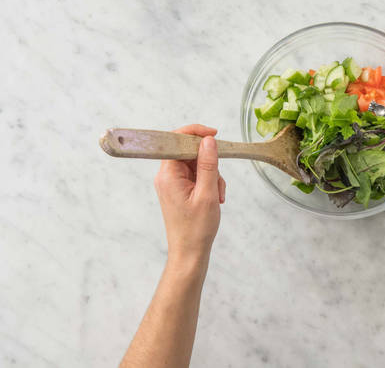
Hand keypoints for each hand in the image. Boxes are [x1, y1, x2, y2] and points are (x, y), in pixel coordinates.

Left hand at [153, 124, 226, 269]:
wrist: (189, 252)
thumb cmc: (196, 229)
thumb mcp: (207, 194)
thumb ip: (208, 164)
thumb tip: (208, 141)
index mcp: (168, 175)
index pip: (176, 140)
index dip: (195, 133)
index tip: (214, 135)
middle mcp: (166, 176)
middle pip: (189, 152)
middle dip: (210, 162)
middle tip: (218, 181)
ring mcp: (172, 183)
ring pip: (196, 164)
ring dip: (212, 175)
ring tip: (217, 196)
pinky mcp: (178, 189)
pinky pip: (196, 175)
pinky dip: (209, 182)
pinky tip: (215, 197)